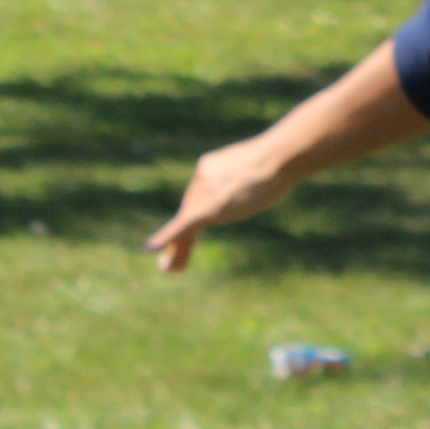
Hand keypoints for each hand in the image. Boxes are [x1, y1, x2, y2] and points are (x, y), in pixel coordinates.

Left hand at [144, 139, 289, 273]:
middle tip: (170, 260)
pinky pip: (182, 227)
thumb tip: (256, 188)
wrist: (279, 158)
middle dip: (180, 236)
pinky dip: (166, 238)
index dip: (203, 213)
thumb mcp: (260, 172)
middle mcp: (201, 179)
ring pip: (185, 224)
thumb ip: (247, 183)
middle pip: (189, 210)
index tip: (199, 227)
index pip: (202, 194)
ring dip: (177, 249)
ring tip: (168, 270)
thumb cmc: (280, 162)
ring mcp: (203, 193)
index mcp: (210, 167)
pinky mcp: (207, 209)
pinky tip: (149, 249)